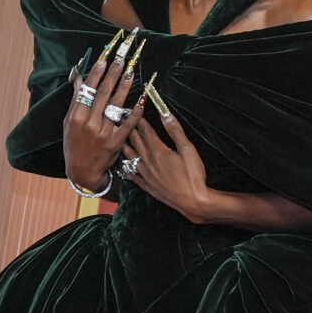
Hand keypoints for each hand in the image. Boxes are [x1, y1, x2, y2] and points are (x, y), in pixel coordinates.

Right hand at [62, 45, 144, 191]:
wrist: (82, 171)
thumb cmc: (74, 145)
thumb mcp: (69, 123)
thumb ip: (76, 101)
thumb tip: (80, 79)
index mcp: (77, 116)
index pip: (88, 89)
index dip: (97, 72)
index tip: (104, 58)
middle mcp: (90, 123)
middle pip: (103, 93)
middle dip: (113, 74)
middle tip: (121, 59)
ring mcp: (104, 132)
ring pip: (116, 105)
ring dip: (124, 87)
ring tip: (131, 73)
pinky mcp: (116, 142)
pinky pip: (128, 123)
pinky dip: (135, 111)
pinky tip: (141, 99)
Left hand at [121, 106, 211, 220]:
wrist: (193, 202)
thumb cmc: (193, 176)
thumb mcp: (188, 149)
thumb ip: (175, 131)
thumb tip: (166, 115)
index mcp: (158, 151)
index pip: (146, 131)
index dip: (139, 119)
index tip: (133, 110)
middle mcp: (149, 162)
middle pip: (136, 142)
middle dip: (129, 128)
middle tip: (122, 119)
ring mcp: (147, 175)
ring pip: (131, 157)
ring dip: (125, 146)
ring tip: (118, 138)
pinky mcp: (149, 187)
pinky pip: (134, 176)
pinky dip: (129, 170)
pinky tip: (126, 168)